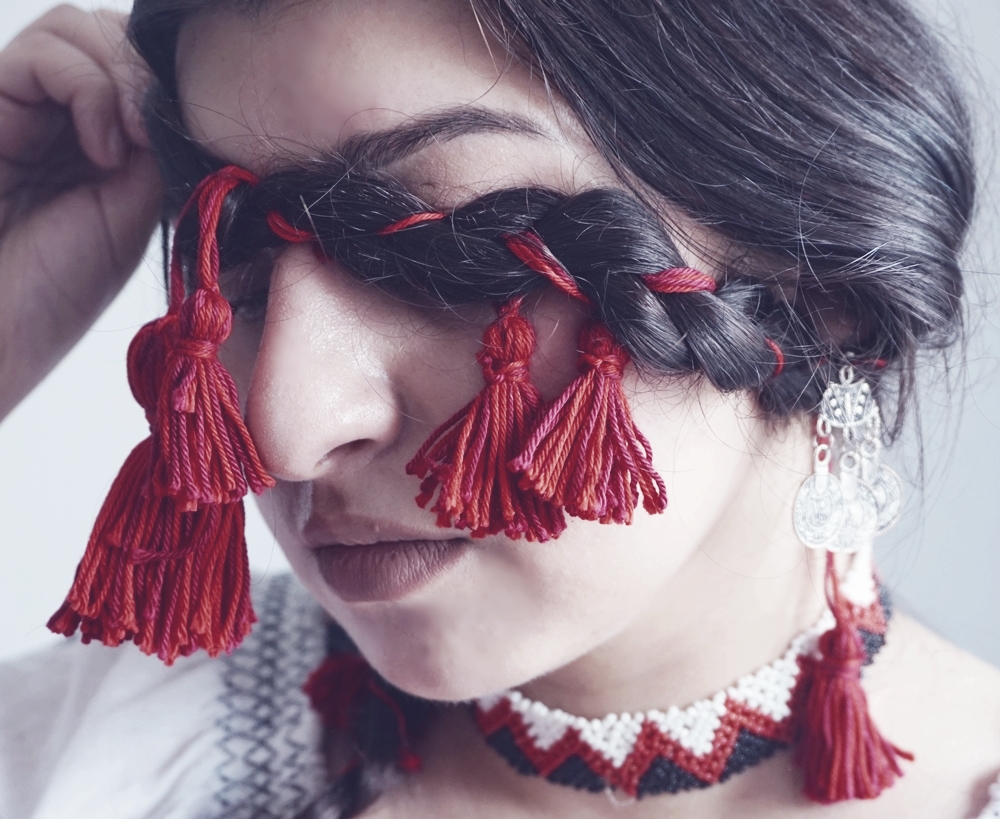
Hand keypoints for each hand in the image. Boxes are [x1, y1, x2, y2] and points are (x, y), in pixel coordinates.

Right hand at [0, 5, 162, 421]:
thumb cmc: (54, 292)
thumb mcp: (133, 214)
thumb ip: (156, 150)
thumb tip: (176, 98)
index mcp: (100, 144)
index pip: (142, 68)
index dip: (171, 85)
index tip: (194, 135)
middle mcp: (59, 117)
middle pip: (114, 35)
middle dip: (148, 75)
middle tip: (156, 138)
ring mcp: (22, 108)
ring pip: (80, 28)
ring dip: (122, 79)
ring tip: (124, 150)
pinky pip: (48, 51)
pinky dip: (90, 90)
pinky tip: (100, 151)